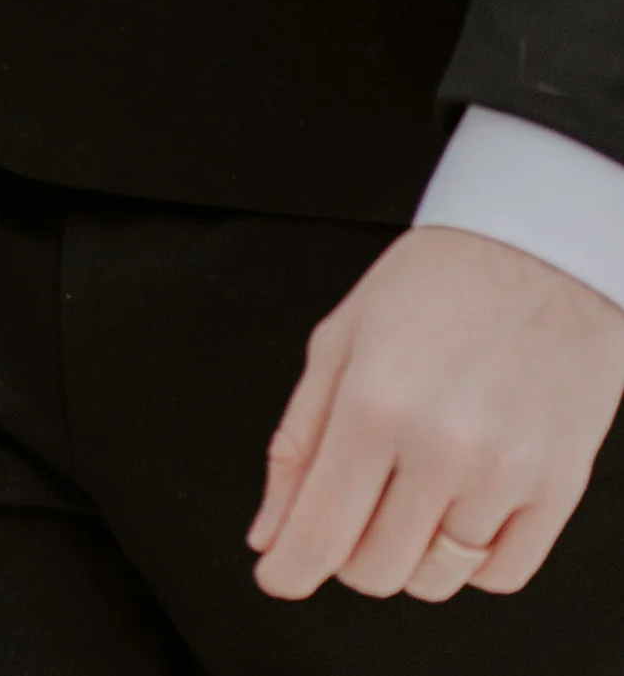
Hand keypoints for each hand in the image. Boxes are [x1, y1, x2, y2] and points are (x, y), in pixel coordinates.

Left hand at [252, 224, 623, 601]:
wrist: (541, 251)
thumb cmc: (438, 282)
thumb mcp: (341, 339)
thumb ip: (299, 441)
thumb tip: (271, 530)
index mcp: (374, 402)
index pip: (320, 533)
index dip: (289, 569)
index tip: (279, 576)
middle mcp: (440, 447)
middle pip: (374, 570)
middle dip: (348, 550)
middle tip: (355, 500)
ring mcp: (504, 474)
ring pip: (435, 578)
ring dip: (410, 552)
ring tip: (414, 486)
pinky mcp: (558, 488)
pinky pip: (500, 575)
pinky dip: (472, 557)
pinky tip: (462, 503)